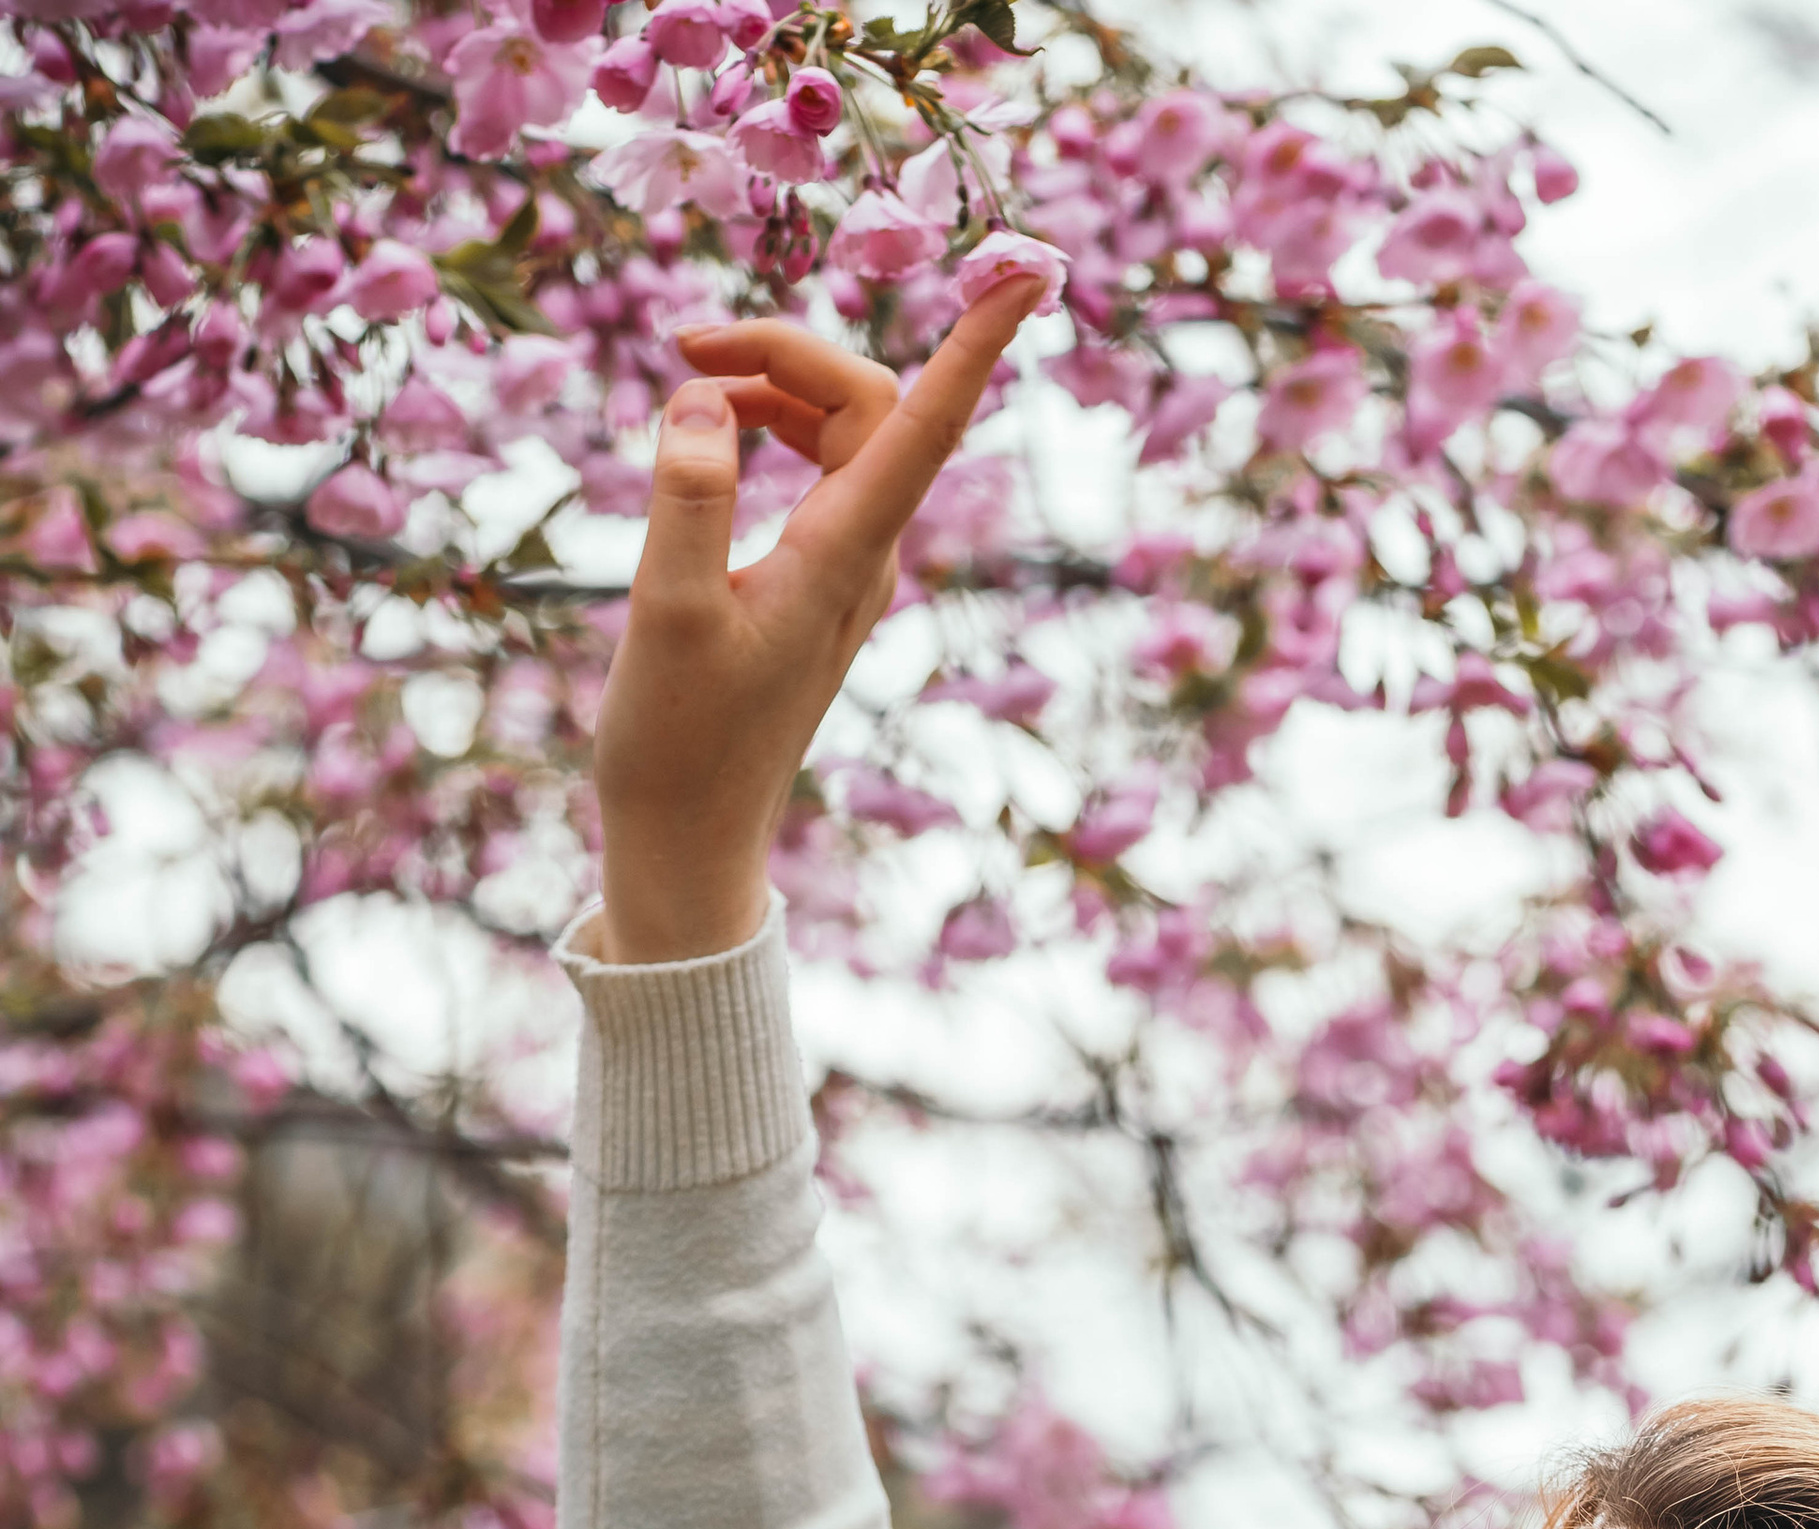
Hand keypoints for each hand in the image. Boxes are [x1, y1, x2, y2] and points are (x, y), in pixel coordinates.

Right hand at [591, 289, 1042, 965]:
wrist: (689, 842)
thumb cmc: (677, 745)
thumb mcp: (664, 615)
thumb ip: (687, 496)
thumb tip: (707, 399)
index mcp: (845, 558)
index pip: (928, 425)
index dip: (978, 343)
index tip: (1028, 271)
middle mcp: (865, 557)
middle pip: (870, 403)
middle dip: (790, 350)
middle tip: (684, 346)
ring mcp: (846, 573)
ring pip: (841, 434)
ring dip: (770, 387)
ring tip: (681, 384)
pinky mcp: (815, 587)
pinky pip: (817, 475)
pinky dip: (766, 432)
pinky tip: (706, 438)